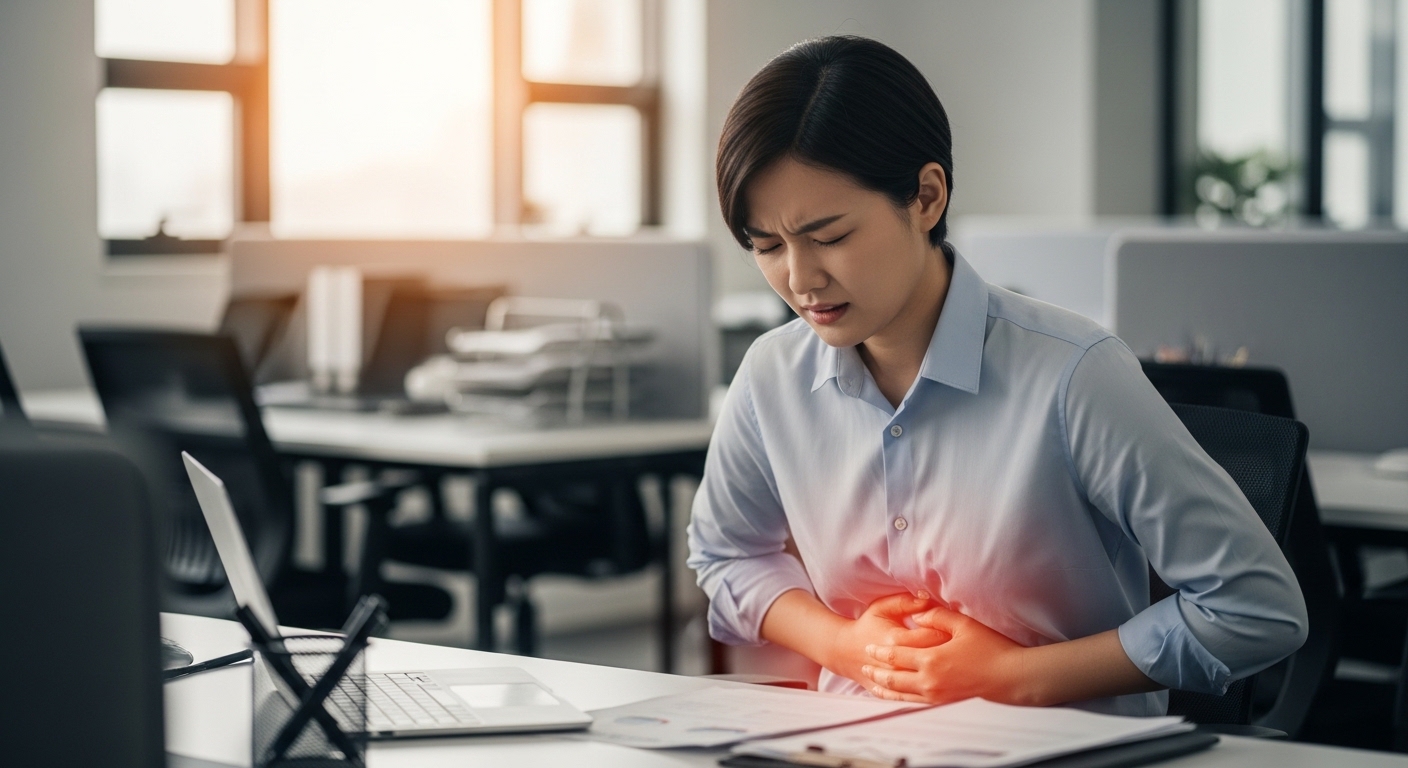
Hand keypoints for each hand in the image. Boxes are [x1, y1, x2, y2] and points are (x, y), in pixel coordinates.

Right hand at [825, 593, 946, 686]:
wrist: (844, 651)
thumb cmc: (867, 626)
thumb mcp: (882, 607)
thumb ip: (905, 602)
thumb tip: (927, 598)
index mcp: (895, 638)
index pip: (931, 635)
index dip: (947, 631)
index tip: (956, 628)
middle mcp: (895, 662)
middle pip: (932, 658)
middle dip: (949, 652)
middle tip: (960, 647)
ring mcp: (894, 681)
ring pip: (926, 679)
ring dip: (941, 672)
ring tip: (951, 665)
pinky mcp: (892, 693)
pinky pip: (915, 695)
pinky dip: (928, 690)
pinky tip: (938, 683)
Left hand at [860, 605, 1026, 704]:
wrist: (1011, 677)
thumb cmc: (990, 648)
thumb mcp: (964, 625)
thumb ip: (937, 617)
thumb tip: (918, 615)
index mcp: (931, 659)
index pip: (897, 655)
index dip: (880, 652)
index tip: (869, 647)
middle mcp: (930, 681)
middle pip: (894, 677)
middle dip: (876, 672)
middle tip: (863, 667)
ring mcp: (936, 696)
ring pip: (902, 694)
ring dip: (884, 689)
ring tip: (872, 684)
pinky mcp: (945, 704)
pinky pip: (915, 704)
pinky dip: (900, 700)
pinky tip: (895, 697)